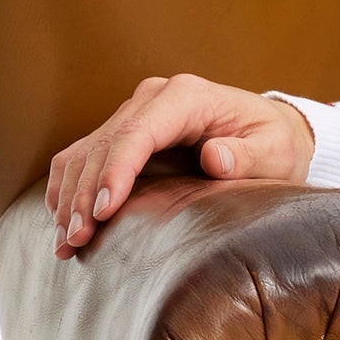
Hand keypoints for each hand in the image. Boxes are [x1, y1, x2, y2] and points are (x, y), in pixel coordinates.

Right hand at [47, 75, 314, 255]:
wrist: (272, 129)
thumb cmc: (275, 143)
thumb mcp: (274, 152)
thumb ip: (247, 156)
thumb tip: (215, 158)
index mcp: (187, 97)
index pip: (138, 133)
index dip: (115, 171)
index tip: (103, 211)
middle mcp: (153, 98)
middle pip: (104, 145)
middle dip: (85, 193)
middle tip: (76, 239)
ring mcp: (135, 112)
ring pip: (85, 151)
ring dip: (69, 195)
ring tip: (65, 241)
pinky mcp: (125, 130)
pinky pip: (85, 156)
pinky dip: (69, 189)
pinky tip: (64, 222)